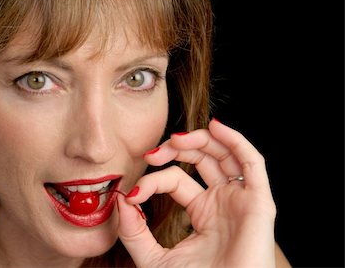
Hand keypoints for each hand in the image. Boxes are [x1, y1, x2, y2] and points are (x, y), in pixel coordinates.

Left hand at [117, 119, 276, 267]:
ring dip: (202, 139)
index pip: (176, 180)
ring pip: (226, 154)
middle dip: (178, 148)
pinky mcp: (259, 203)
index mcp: (202, 212)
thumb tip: (121, 200)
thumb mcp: (153, 257)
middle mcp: (222, 201)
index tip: (133, 193)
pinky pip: (252, 163)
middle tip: (153, 152)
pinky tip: (215, 127)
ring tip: (176, 138)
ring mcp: (241, 200)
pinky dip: (236, 141)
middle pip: (203, 159)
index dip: (153, 180)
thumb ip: (133, 232)